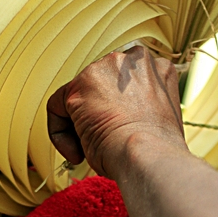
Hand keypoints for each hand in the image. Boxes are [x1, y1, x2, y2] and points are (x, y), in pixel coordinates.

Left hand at [47, 47, 185, 176]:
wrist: (149, 157)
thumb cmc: (157, 152)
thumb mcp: (160, 121)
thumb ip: (144, 109)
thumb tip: (124, 121)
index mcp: (158, 69)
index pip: (128, 85)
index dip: (121, 114)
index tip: (121, 136)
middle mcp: (132, 60)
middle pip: (102, 88)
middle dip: (99, 117)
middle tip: (105, 145)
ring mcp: (104, 69)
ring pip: (79, 98)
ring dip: (81, 128)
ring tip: (94, 151)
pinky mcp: (79, 86)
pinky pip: (56, 107)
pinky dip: (60, 134)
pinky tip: (77, 153)